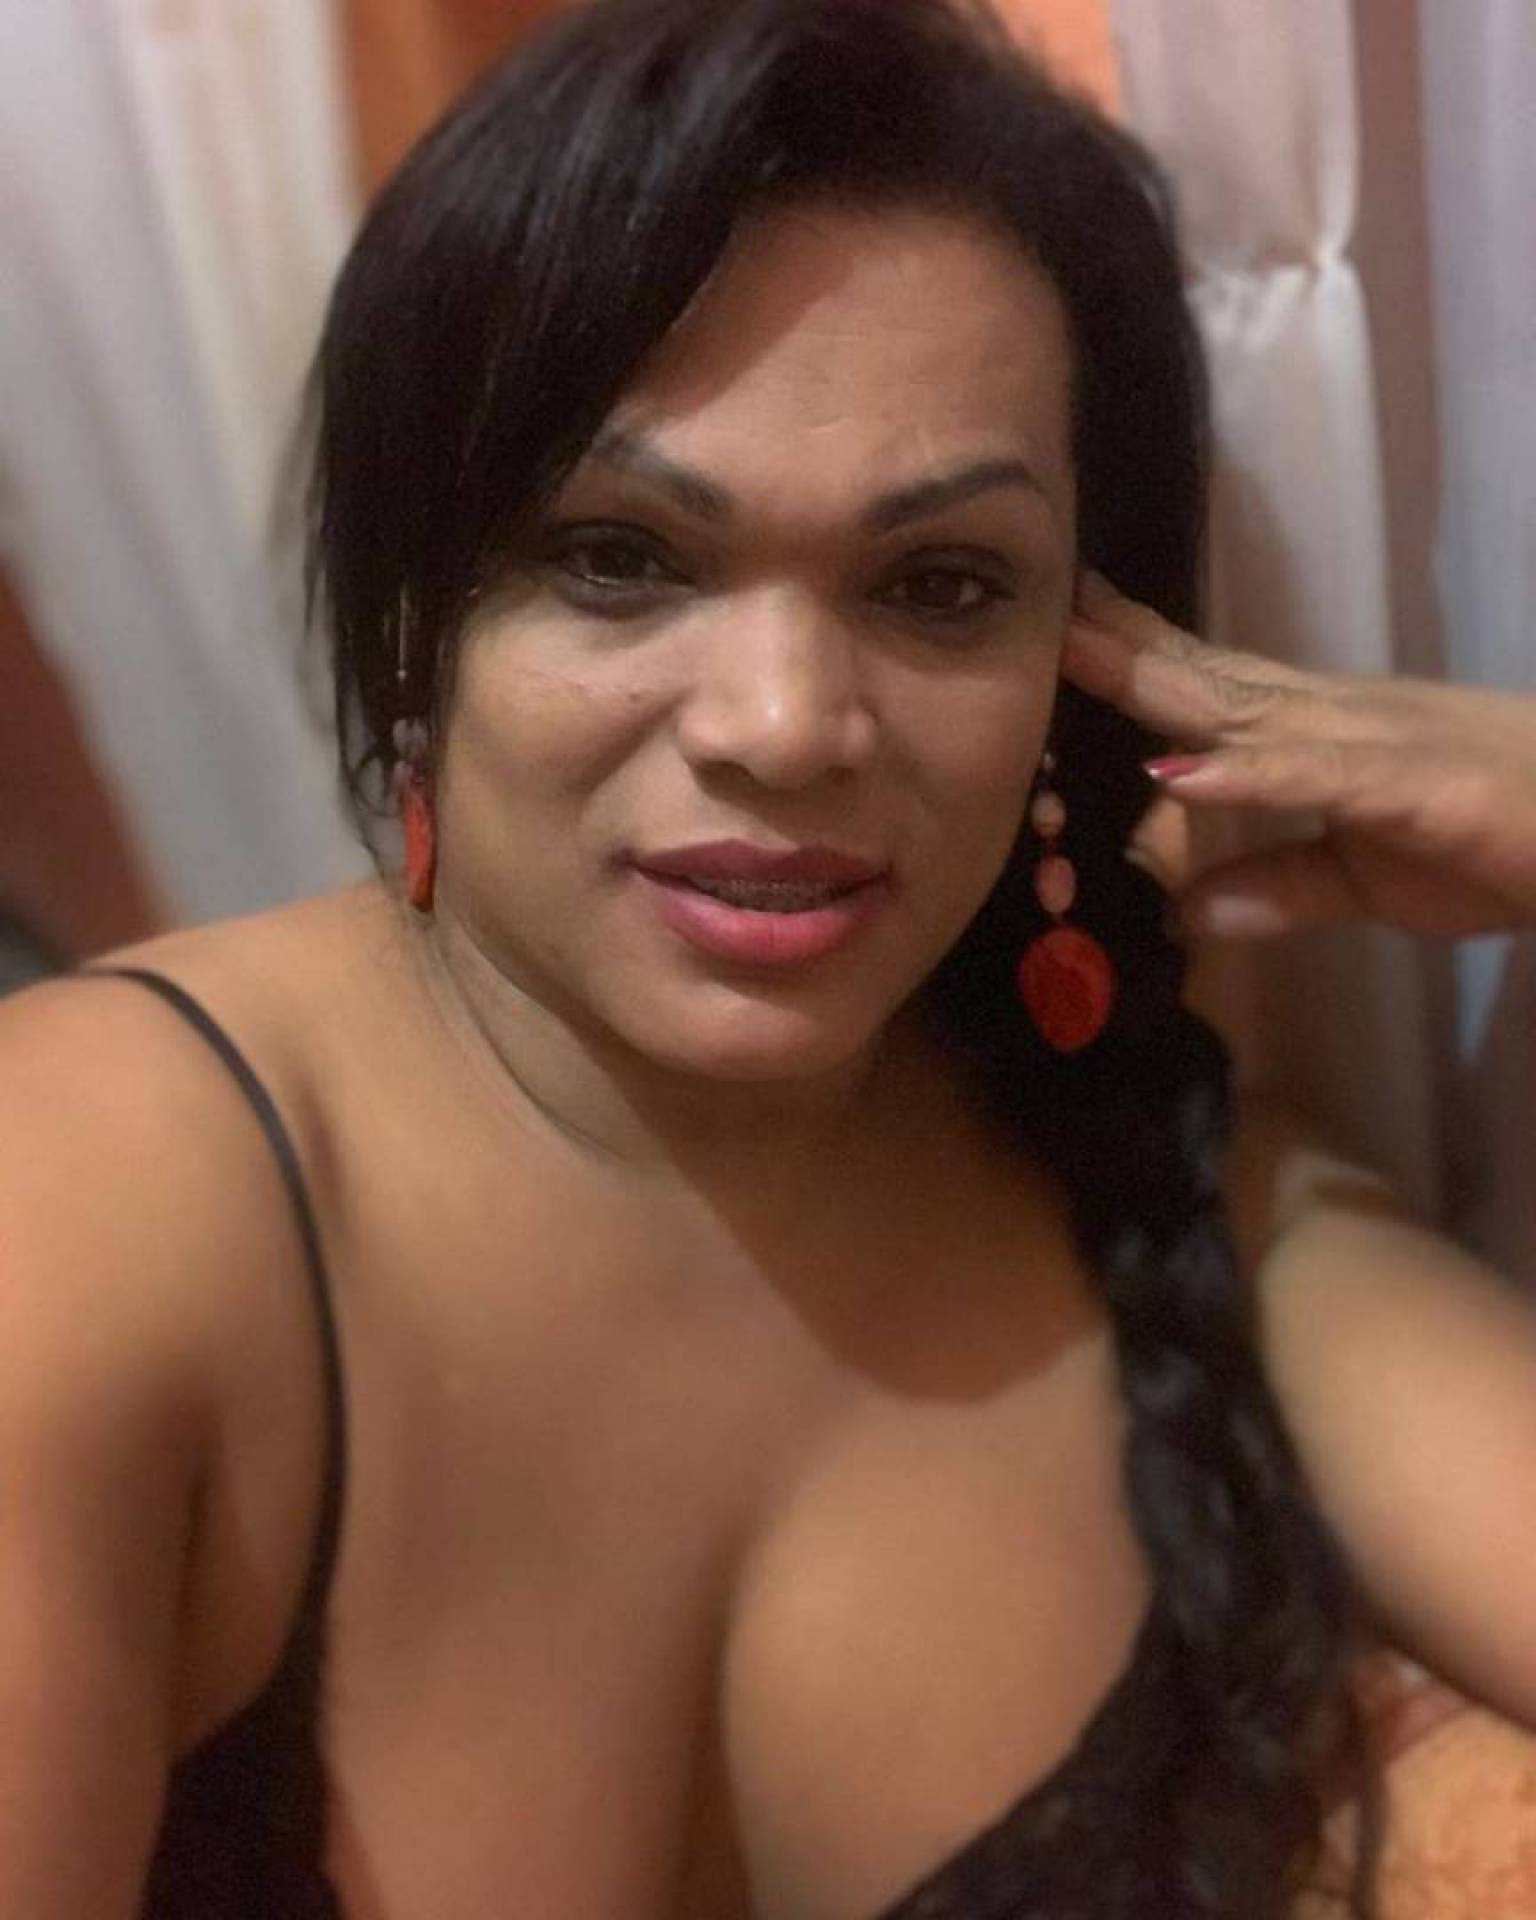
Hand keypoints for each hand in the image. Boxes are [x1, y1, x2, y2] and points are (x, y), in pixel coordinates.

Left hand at [1064, 573, 1535, 938]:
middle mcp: (1330, 720)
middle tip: (1026, 605)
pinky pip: (1315, 777)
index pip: (1205, 690)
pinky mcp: (1412, 787)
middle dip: (1113, 647)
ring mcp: (1370, 743)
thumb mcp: (1363, 882)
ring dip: (1154, 684)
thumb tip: (1180, 916)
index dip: (1127, 661)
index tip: (1050, 632)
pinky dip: (1246, 774)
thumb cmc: (1500, 843)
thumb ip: (1273, 891)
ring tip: (1071, 652)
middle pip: (1203, 677)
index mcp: (1315, 738)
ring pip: (1244, 707)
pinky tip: (1179, 772)